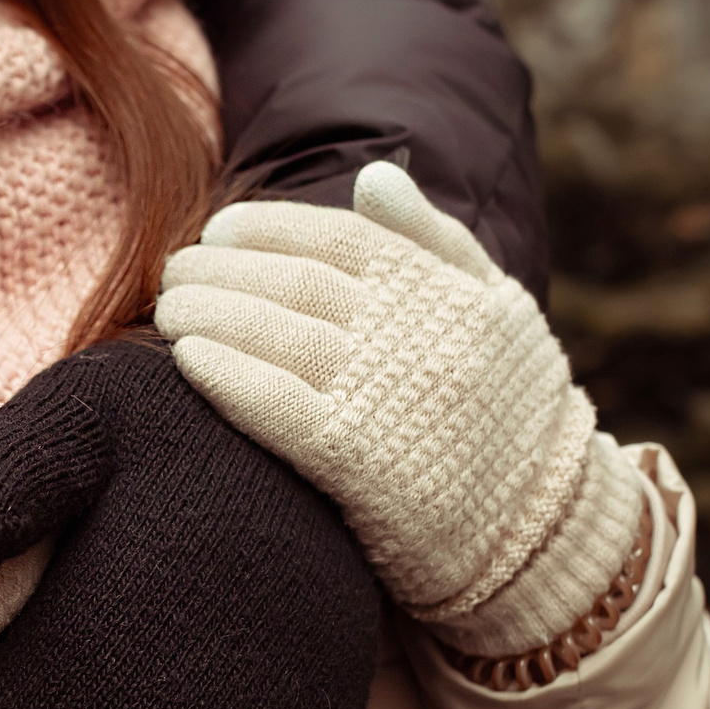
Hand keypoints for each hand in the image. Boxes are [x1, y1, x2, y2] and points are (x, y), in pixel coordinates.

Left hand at [154, 162, 642, 654]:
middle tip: (173, 272)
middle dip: (218, 270)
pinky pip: (276, 406)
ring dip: (206, 313)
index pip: (333, 237)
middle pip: (290, 281)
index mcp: (439, 290)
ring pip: (273, 333)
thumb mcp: (499, 310)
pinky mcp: (359, 463)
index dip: (265, 226)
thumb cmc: (515, 415)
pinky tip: (187, 359)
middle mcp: (410, 333)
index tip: (218, 230)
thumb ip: (436, 240)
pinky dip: (225, 376)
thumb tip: (372, 175)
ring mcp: (383, 396)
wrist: (545, 533)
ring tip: (164, 310)